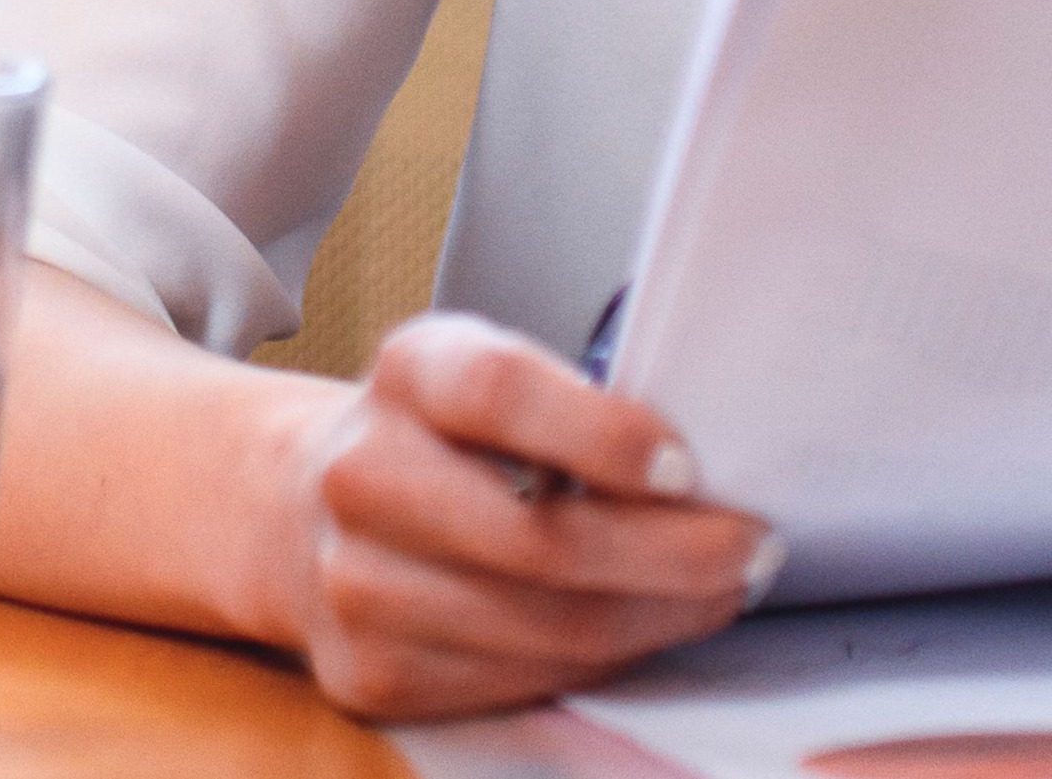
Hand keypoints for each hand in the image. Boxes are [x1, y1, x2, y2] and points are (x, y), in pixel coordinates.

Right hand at [257, 313, 778, 718]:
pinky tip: (642, 625)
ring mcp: (355, 586)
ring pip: (545, 627)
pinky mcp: (370, 672)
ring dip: (658, 617)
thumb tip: (707, 471)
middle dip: (674, 556)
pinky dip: (603, 659)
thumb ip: (572, 400)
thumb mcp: (486, 372)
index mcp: (408, 375)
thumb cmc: (438, 437)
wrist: (300, 511)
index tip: (687, 466)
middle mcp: (362, 478)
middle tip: (751, 548)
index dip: (602, 434)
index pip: (499, 394)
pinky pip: (521, 679)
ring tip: (719, 591)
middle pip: (539, 540)